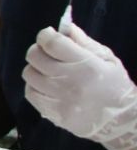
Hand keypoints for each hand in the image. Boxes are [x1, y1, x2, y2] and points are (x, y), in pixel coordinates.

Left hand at [24, 23, 136, 149]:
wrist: (120, 121)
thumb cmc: (115, 86)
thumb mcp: (108, 60)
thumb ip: (85, 42)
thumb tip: (65, 27)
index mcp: (86, 66)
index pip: (52, 44)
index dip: (45, 35)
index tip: (48, 35)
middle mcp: (70, 82)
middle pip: (35, 57)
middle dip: (38, 50)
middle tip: (48, 53)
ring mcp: (59, 100)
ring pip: (29, 74)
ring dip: (36, 69)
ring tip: (49, 71)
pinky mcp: (52, 113)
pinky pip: (30, 93)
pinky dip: (35, 86)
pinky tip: (47, 86)